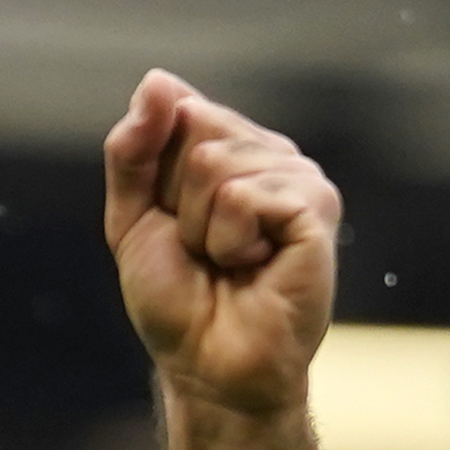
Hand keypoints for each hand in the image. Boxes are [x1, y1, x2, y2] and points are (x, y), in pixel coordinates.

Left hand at [104, 71, 339, 417]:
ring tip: (230, 264)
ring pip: (215, 165)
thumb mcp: (132, 221)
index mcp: (234, 151)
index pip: (178, 114)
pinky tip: (255, 266)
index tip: (173, 227)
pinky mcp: (316, 209)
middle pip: (196, 132)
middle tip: (203, 252)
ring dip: (202, 230)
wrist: (208, 368)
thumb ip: (133, 152)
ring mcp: (301, 179)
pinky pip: (244, 196)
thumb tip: (157, 80)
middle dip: (178, 203)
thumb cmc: (178, 304)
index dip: (157, 178)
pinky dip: (230, 240)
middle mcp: (273, 156)